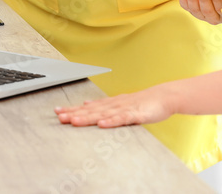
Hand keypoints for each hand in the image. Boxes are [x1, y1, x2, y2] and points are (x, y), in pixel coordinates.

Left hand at [55, 87, 174, 127]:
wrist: (163, 97)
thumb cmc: (142, 103)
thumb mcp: (120, 104)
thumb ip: (103, 106)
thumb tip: (86, 105)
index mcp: (109, 104)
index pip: (88, 107)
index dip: (73, 109)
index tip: (58, 112)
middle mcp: (114, 105)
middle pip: (91, 111)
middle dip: (74, 113)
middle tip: (59, 116)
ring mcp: (124, 109)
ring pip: (103, 114)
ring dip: (88, 118)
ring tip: (74, 121)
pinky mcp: (136, 115)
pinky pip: (122, 119)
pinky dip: (111, 121)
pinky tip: (102, 124)